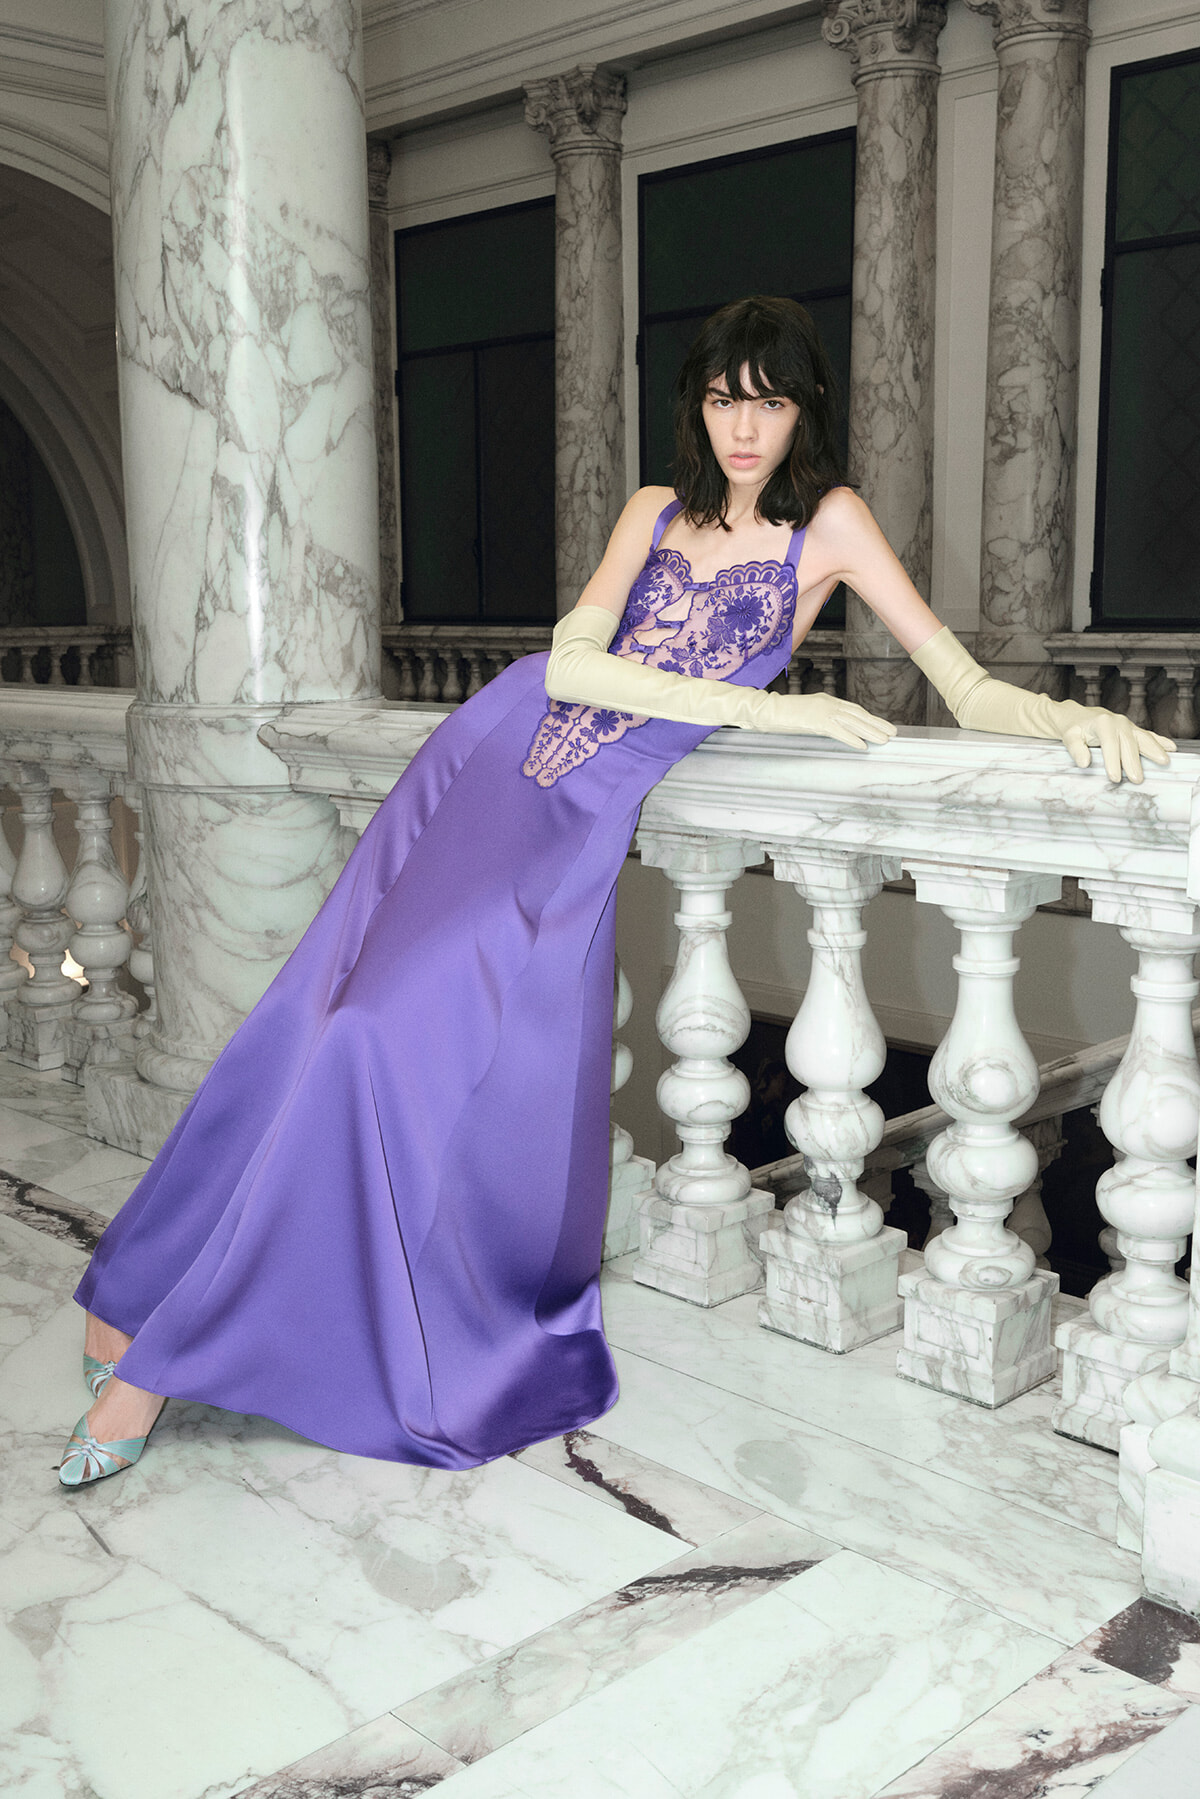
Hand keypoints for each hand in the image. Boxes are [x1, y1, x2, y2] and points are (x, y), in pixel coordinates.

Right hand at [758, 691, 897, 749]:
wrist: (766, 710)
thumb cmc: (784, 715)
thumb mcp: (807, 714)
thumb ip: (822, 719)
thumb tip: (834, 730)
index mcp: (827, 700)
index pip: (854, 710)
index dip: (870, 718)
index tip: (882, 726)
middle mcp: (829, 703)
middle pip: (858, 715)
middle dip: (876, 724)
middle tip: (892, 733)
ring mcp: (823, 711)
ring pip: (852, 722)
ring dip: (870, 731)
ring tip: (884, 740)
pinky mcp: (815, 721)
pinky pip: (838, 731)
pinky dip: (851, 738)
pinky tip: (862, 746)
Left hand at [1052, 701, 1173, 784]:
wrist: (1077, 717)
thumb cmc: (1073, 728)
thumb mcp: (1069, 737)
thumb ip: (1076, 749)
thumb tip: (1084, 763)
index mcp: (1103, 723)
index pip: (1109, 744)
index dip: (1112, 761)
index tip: (1115, 778)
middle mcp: (1118, 722)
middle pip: (1128, 744)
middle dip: (1133, 762)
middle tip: (1137, 780)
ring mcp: (1128, 725)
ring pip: (1143, 738)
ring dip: (1154, 750)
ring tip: (1164, 762)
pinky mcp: (1133, 730)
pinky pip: (1148, 735)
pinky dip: (1160, 741)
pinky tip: (1171, 748)